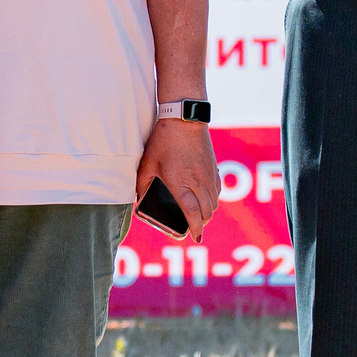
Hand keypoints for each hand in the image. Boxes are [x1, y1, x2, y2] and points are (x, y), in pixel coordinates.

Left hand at [134, 119, 218, 242]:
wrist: (185, 119)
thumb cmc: (163, 140)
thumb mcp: (147, 163)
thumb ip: (142, 183)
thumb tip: (138, 199)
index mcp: (181, 183)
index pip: (192, 213)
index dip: (195, 228)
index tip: (195, 237)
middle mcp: (198, 182)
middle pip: (206, 212)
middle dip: (201, 223)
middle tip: (193, 228)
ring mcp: (208, 175)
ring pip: (214, 203)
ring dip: (208, 213)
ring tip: (199, 216)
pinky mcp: (214, 168)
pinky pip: (218, 191)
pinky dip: (213, 200)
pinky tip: (206, 199)